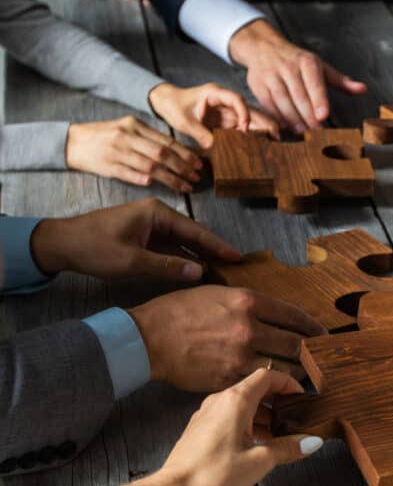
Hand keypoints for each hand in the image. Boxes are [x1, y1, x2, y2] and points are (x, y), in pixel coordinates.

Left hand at [30, 198, 240, 280]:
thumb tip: (200, 272)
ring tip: (222, 271)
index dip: (218, 245)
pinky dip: (184, 260)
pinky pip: (170, 249)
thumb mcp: (131, 261)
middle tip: (235, 267)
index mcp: (157, 213)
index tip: (238, 257)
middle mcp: (157, 216)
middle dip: (213, 251)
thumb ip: (167, 267)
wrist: (61, 245)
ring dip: (199, 257)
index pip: (196, 231)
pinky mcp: (144, 238)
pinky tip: (196, 271)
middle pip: (193, 235)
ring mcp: (151, 227)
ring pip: (183, 243)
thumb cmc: (94, 248)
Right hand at [66, 116, 202, 191]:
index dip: (185, 154)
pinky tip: (154, 185)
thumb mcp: (126, 129)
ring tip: (185, 187)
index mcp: (134, 125)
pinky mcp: (106, 165)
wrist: (71, 142)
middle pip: (162, 153)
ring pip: (149, 166)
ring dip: (170, 178)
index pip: (166, 140)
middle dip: (183, 167)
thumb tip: (176, 152)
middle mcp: (127, 136)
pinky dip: (141, 179)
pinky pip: (128, 173)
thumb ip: (148, 138)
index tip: (199, 164)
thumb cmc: (103, 136)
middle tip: (196, 177)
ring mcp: (117, 151)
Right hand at [128, 285, 327, 391]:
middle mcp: (249, 327)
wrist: (147, 338)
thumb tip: (273, 313)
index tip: (324, 334)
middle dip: (313, 354)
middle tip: (323, 360)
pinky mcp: (230, 378)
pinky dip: (276, 389)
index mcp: (248, 301)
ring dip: (300, 374)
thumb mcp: (216, 293)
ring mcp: (241, 355)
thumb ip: (248, 303)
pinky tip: (283, 391)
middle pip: (296, 344)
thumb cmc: (178, 312)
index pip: (294, 315)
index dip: (314, 327)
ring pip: (285, 368)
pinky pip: (262, 386)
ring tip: (308, 377)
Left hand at [148, 82, 279, 148]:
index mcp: (216, 94)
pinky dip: (253, 136)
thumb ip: (199, 133)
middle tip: (276, 136)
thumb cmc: (173, 105)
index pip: (237, 100)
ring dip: (262, 130)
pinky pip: (243, 128)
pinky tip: (262, 145)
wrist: (166, 102)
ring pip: (250, 119)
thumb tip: (213, 146)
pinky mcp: (227, 122)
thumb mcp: (184, 121)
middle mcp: (225, 102)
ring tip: (275, 141)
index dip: (244, 113)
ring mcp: (227, 112)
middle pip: (250, 110)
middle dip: (264, 122)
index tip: (245, 128)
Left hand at [158, 369, 324, 485]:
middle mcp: (220, 400)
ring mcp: (208, 412)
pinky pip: (229, 415)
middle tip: (291, 417)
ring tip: (276, 437)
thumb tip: (310, 442)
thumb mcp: (260, 460)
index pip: (267, 376)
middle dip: (277, 402)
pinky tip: (253, 444)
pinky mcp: (201, 426)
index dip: (287, 383)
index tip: (299, 396)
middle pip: (255, 388)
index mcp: (237, 400)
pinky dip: (246, 423)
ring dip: (262, 415)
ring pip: (242, 403)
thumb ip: (288, 447)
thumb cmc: (213, 472)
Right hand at [229, 19, 366, 132]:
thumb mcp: (321, 67)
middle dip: (308, 116)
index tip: (323, 116)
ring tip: (303, 131)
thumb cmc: (297, 61)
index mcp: (306, 62)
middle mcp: (288, 67)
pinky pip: (268, 104)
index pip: (314, 83)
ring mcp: (271, 75)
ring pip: (282, 101)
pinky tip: (287, 127)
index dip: (318, 100)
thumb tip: (362, 89)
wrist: (264, 48)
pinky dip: (277, 117)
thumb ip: (341, 81)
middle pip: (299, 96)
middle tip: (318, 132)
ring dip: (293, 119)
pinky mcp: (258, 84)